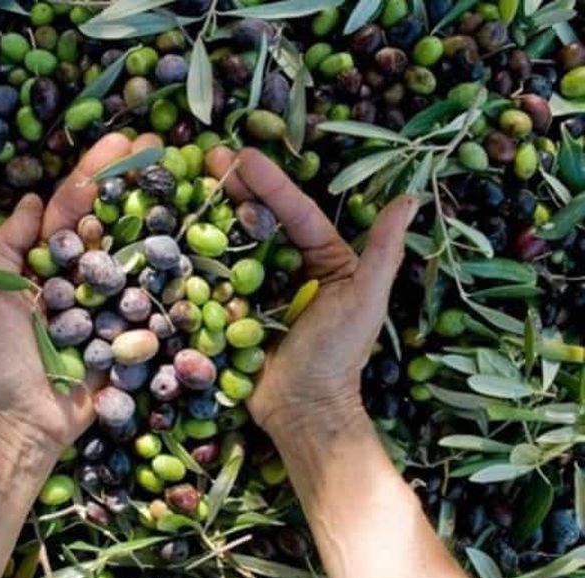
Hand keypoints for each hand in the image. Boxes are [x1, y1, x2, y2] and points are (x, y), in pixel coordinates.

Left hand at [0, 133, 162, 451]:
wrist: (29, 420)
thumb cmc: (3, 359)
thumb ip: (6, 247)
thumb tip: (30, 200)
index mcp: (47, 262)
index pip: (73, 207)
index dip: (96, 172)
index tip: (123, 141)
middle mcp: (81, 273)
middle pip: (111, 219)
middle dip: (134, 181)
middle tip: (162, 146)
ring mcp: (110, 299)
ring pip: (136, 251)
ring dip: (158, 213)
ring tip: (184, 179)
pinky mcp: (132, 328)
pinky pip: (153, 295)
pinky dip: (172, 269)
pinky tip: (194, 239)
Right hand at [206, 147, 417, 436]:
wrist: (302, 409)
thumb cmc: (338, 355)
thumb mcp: (365, 300)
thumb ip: (383, 251)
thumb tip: (408, 198)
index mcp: (325, 258)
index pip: (296, 212)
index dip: (271, 184)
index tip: (244, 156)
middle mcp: (291, 266)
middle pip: (262, 219)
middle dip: (237, 187)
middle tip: (209, 157)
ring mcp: (259, 287)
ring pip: (236, 242)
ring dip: (214, 212)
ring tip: (191, 182)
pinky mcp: (233, 308)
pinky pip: (217, 277)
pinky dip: (200, 254)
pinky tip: (180, 229)